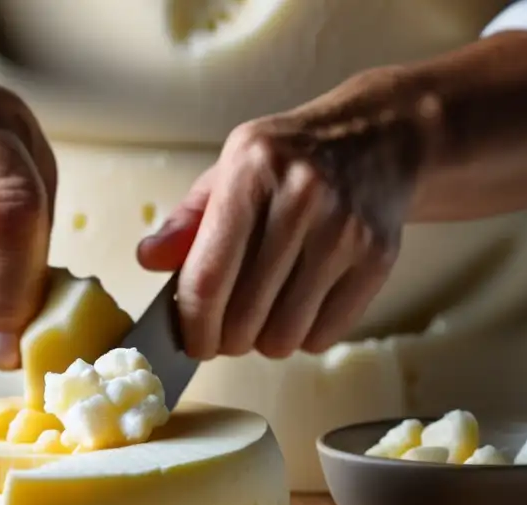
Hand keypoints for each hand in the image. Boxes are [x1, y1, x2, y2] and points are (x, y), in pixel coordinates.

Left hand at [137, 100, 420, 359]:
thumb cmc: (290, 162)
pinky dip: (304, 339)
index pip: (208, 277)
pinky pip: (324, 336)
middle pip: (245, 316)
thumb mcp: (231, 170)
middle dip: (227, 341)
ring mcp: (344, 231)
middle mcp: (301, 198)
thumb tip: (148, 259)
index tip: (191, 343)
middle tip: (226, 333)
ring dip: (266, 343)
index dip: (194, 326)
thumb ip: (187, 220)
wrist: (378, 140)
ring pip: (285, 336)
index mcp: (251, 171)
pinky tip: (301, 309)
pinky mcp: (377, 259)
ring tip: (264, 317)